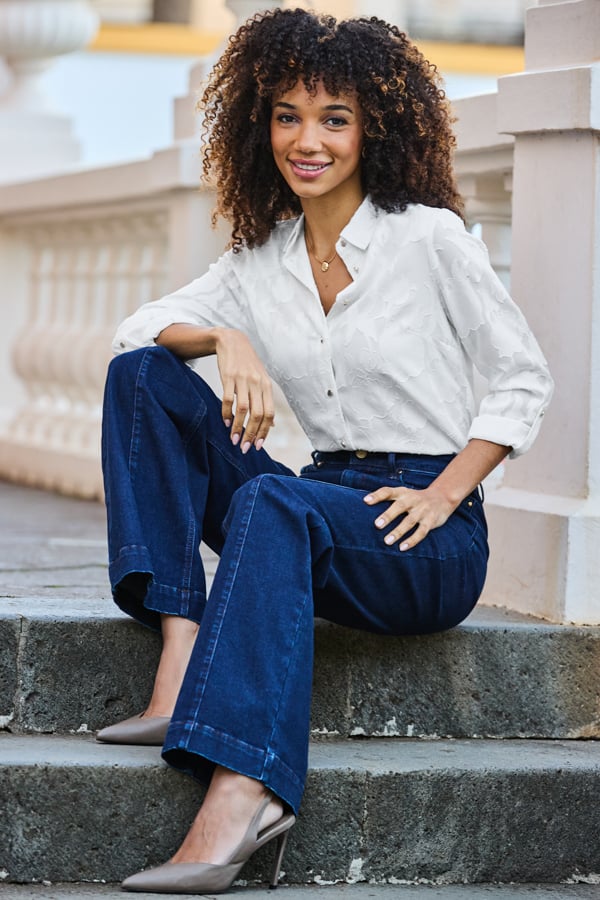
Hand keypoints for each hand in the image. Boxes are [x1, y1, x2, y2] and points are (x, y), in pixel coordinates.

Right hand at [215, 329, 274, 452]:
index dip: (264, 431)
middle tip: (244, 448)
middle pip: (258, 414)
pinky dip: (226, 413)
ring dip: (237, 427)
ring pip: (243, 409)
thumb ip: (266, 402)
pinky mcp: (229, 376)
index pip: (269, 413)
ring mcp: (243, 379)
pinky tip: (225, 422)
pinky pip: (228, 399)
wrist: (232, 341)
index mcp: (267, 386)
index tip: (258, 446)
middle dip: (252, 434)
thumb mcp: (261, 381)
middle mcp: (257, 383)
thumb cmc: (247, 365)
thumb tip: (272, 426)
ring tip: (233, 439)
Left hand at [363, 484, 457, 550]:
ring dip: (398, 531)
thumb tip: (364, 505)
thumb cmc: (415, 499)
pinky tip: (402, 548)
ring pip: (409, 521)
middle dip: (388, 515)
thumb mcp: (404, 494)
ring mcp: (422, 510)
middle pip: (400, 506)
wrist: (443, 497)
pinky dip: (412, 540)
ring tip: (387, 541)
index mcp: (403, 493)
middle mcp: (412, 500)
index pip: (388, 491)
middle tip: (377, 525)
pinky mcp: (430, 521)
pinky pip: (421, 532)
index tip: (365, 501)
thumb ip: (388, 498)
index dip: (377, 495)